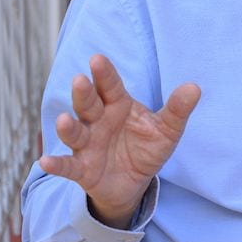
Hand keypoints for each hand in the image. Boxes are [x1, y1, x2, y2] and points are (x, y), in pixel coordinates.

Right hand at [38, 54, 200, 227]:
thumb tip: (195, 88)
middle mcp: (98, 121)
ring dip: (68, 127)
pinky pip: (67, 166)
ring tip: (63, 120)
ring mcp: (88, 144)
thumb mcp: (167, 130)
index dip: (104, 74)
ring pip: (75, 132)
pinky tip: (46, 161)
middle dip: (84, 93)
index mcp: (118, 105)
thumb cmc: (147, 148)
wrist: (135, 183)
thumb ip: (177, 109)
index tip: (98, 59)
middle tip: (80, 80)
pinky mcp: (82, 169)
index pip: (110, 86)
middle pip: (88, 104)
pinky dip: (57, 164)